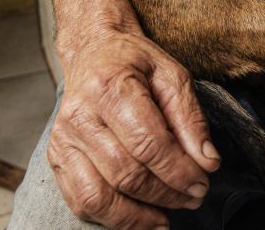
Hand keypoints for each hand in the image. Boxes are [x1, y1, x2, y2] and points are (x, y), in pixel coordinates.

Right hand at [48, 26, 220, 228]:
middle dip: (166, 194)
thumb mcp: (172, 75)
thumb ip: (191, 119)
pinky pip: (81, 201)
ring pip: (99, 196)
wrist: (93, 52)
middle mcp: (80, 115)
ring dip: (138, 216)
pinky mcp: (57, 157)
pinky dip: (111, 218)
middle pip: (126, 173)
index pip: (148, 143)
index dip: (179, 171)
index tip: (202, 182)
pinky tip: (139, 216)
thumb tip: (207, 163)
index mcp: (110, 86)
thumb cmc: (134, 63)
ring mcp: (63, 139)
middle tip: (193, 197)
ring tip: (167, 217)